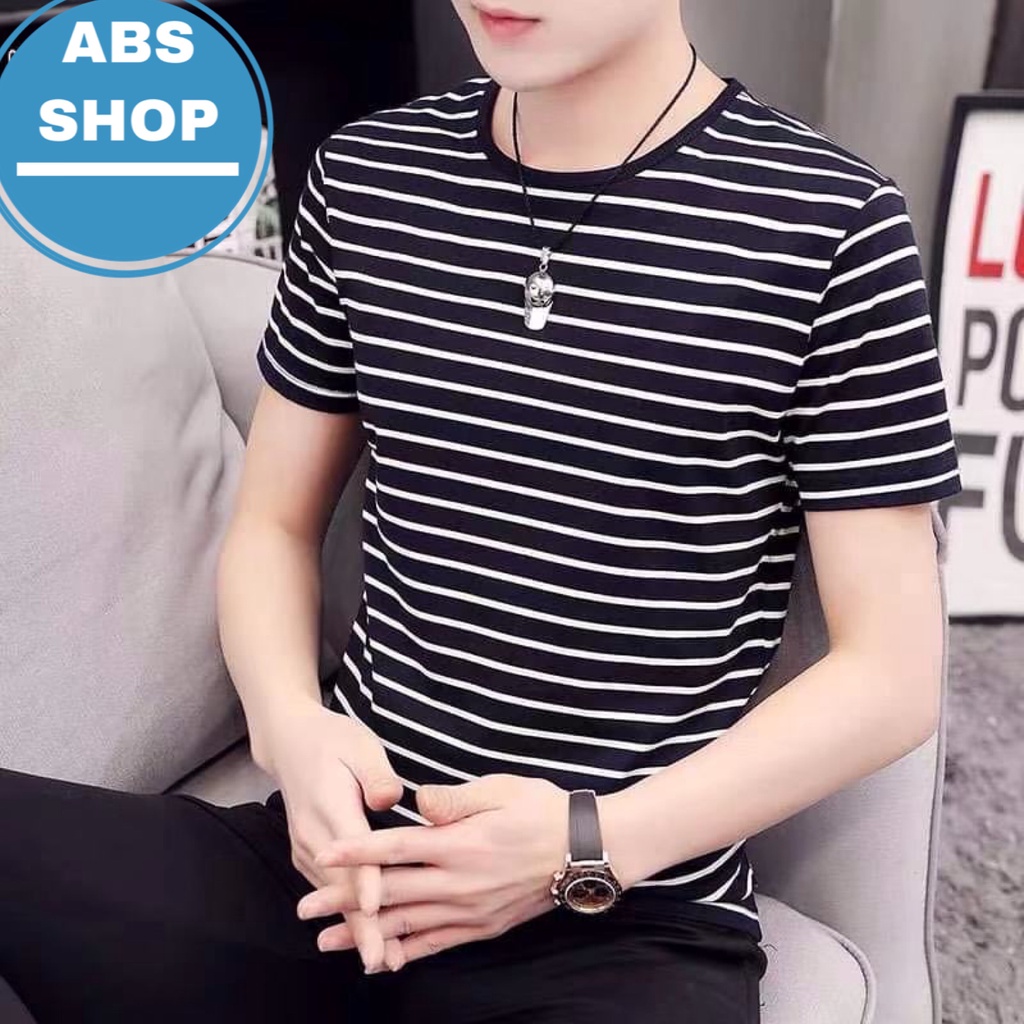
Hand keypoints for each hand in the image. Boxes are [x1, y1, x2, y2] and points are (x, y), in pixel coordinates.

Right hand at [256, 696, 405, 971]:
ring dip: (355, 928)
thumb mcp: (360, 744)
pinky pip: (328, 889)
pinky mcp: (306, 855)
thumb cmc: (334, 740)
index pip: (351, 848)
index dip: (364, 879)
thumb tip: (390, 799)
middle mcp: (312, 833)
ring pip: (333, 894)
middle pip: (340, 885)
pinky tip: (366, 937)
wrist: (289, 741)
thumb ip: (377, 774)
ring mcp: (305, 847)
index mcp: (329, 803)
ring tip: (382, 959)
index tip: (377, 907)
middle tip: (383, 958)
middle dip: (362, 924)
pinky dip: (345, 915)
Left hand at [297, 773, 570, 969]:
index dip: (357, 852)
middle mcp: (460, 882)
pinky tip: (381, 960)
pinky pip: (437, 944)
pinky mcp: (483, 927)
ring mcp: (471, 910)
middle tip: (304, 909)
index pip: (396, 847)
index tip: (323, 855)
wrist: (586, 850)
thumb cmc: (543, 809)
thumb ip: (456, 798)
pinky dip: (406, 952)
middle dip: (344, 901)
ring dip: (364, 934)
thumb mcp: (502, 788)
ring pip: (407, 926)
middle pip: (391, 893)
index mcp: (461, 843)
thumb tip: (418, 799)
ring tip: (327, 942)